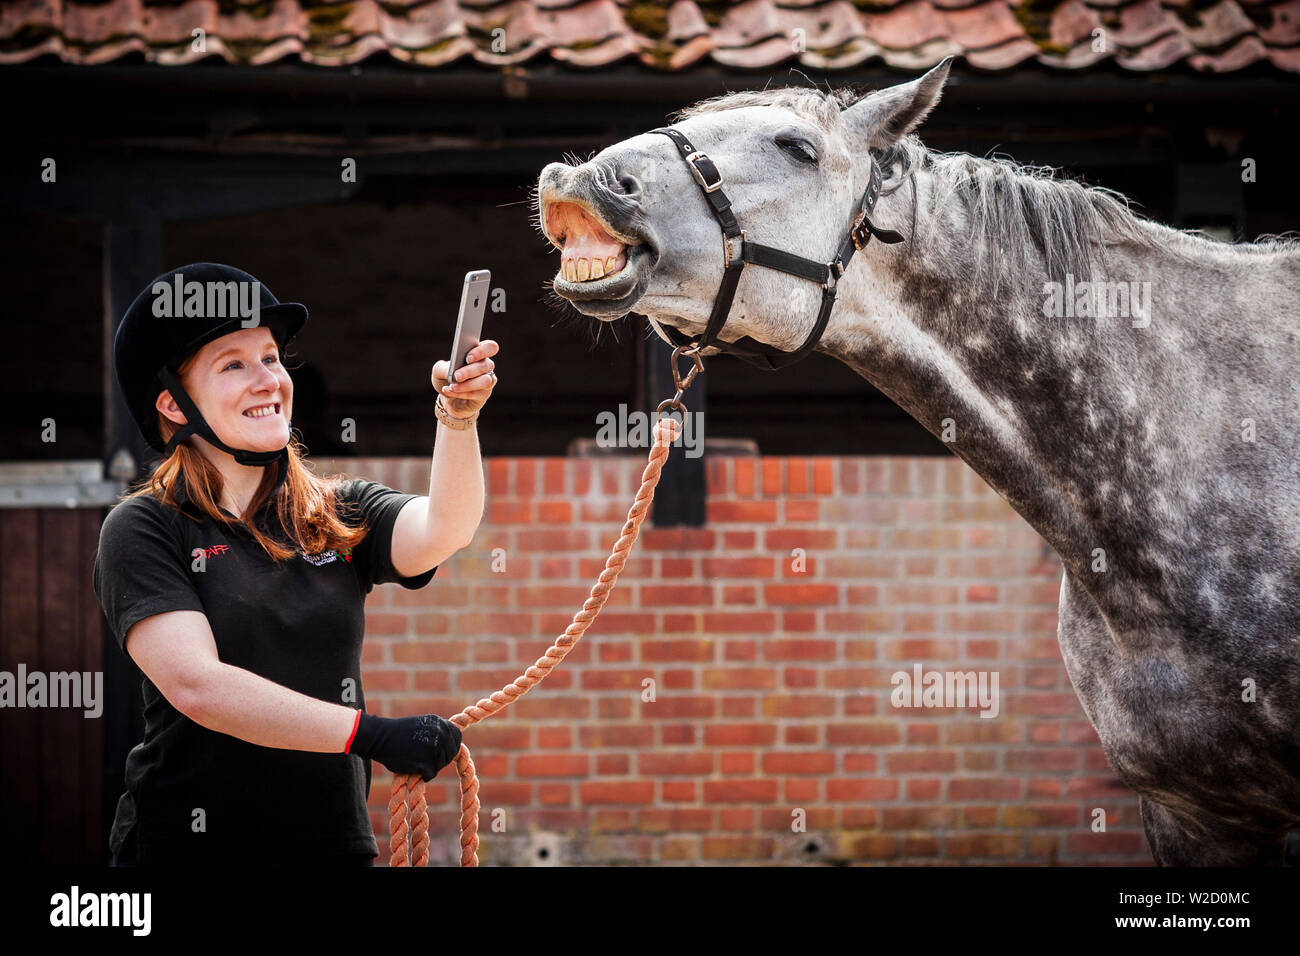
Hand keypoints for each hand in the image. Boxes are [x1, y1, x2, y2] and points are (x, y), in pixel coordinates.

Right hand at [348, 712, 462, 780]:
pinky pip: (431, 774)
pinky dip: (423, 775)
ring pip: (441, 764)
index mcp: (438, 722)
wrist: (379, 738)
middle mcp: (439, 733)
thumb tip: (451, 746)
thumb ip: (436, 733)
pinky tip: (414, 769)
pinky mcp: (426, 762)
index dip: (452, 746)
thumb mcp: (422, 726)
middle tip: (427, 761)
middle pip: (451, 753)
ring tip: (417, 762)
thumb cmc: (397, 733)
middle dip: (441, 759)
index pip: (456, 736)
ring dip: (431, 767)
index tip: (446, 752)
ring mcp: (434, 748)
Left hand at [432, 339, 498, 417]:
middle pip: (486, 365)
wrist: (447, 399)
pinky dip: (460, 393)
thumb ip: (444, 368)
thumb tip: (451, 371)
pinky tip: (448, 391)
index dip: (482, 351)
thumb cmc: (446, 379)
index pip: (490, 347)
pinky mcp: (484, 395)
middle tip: (456, 376)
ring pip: (485, 381)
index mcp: (478, 354)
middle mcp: (486, 366)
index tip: (468, 358)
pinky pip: (476, 393)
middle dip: (470, 371)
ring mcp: (488, 381)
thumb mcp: (439, 371)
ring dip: (467, 384)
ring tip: (452, 386)